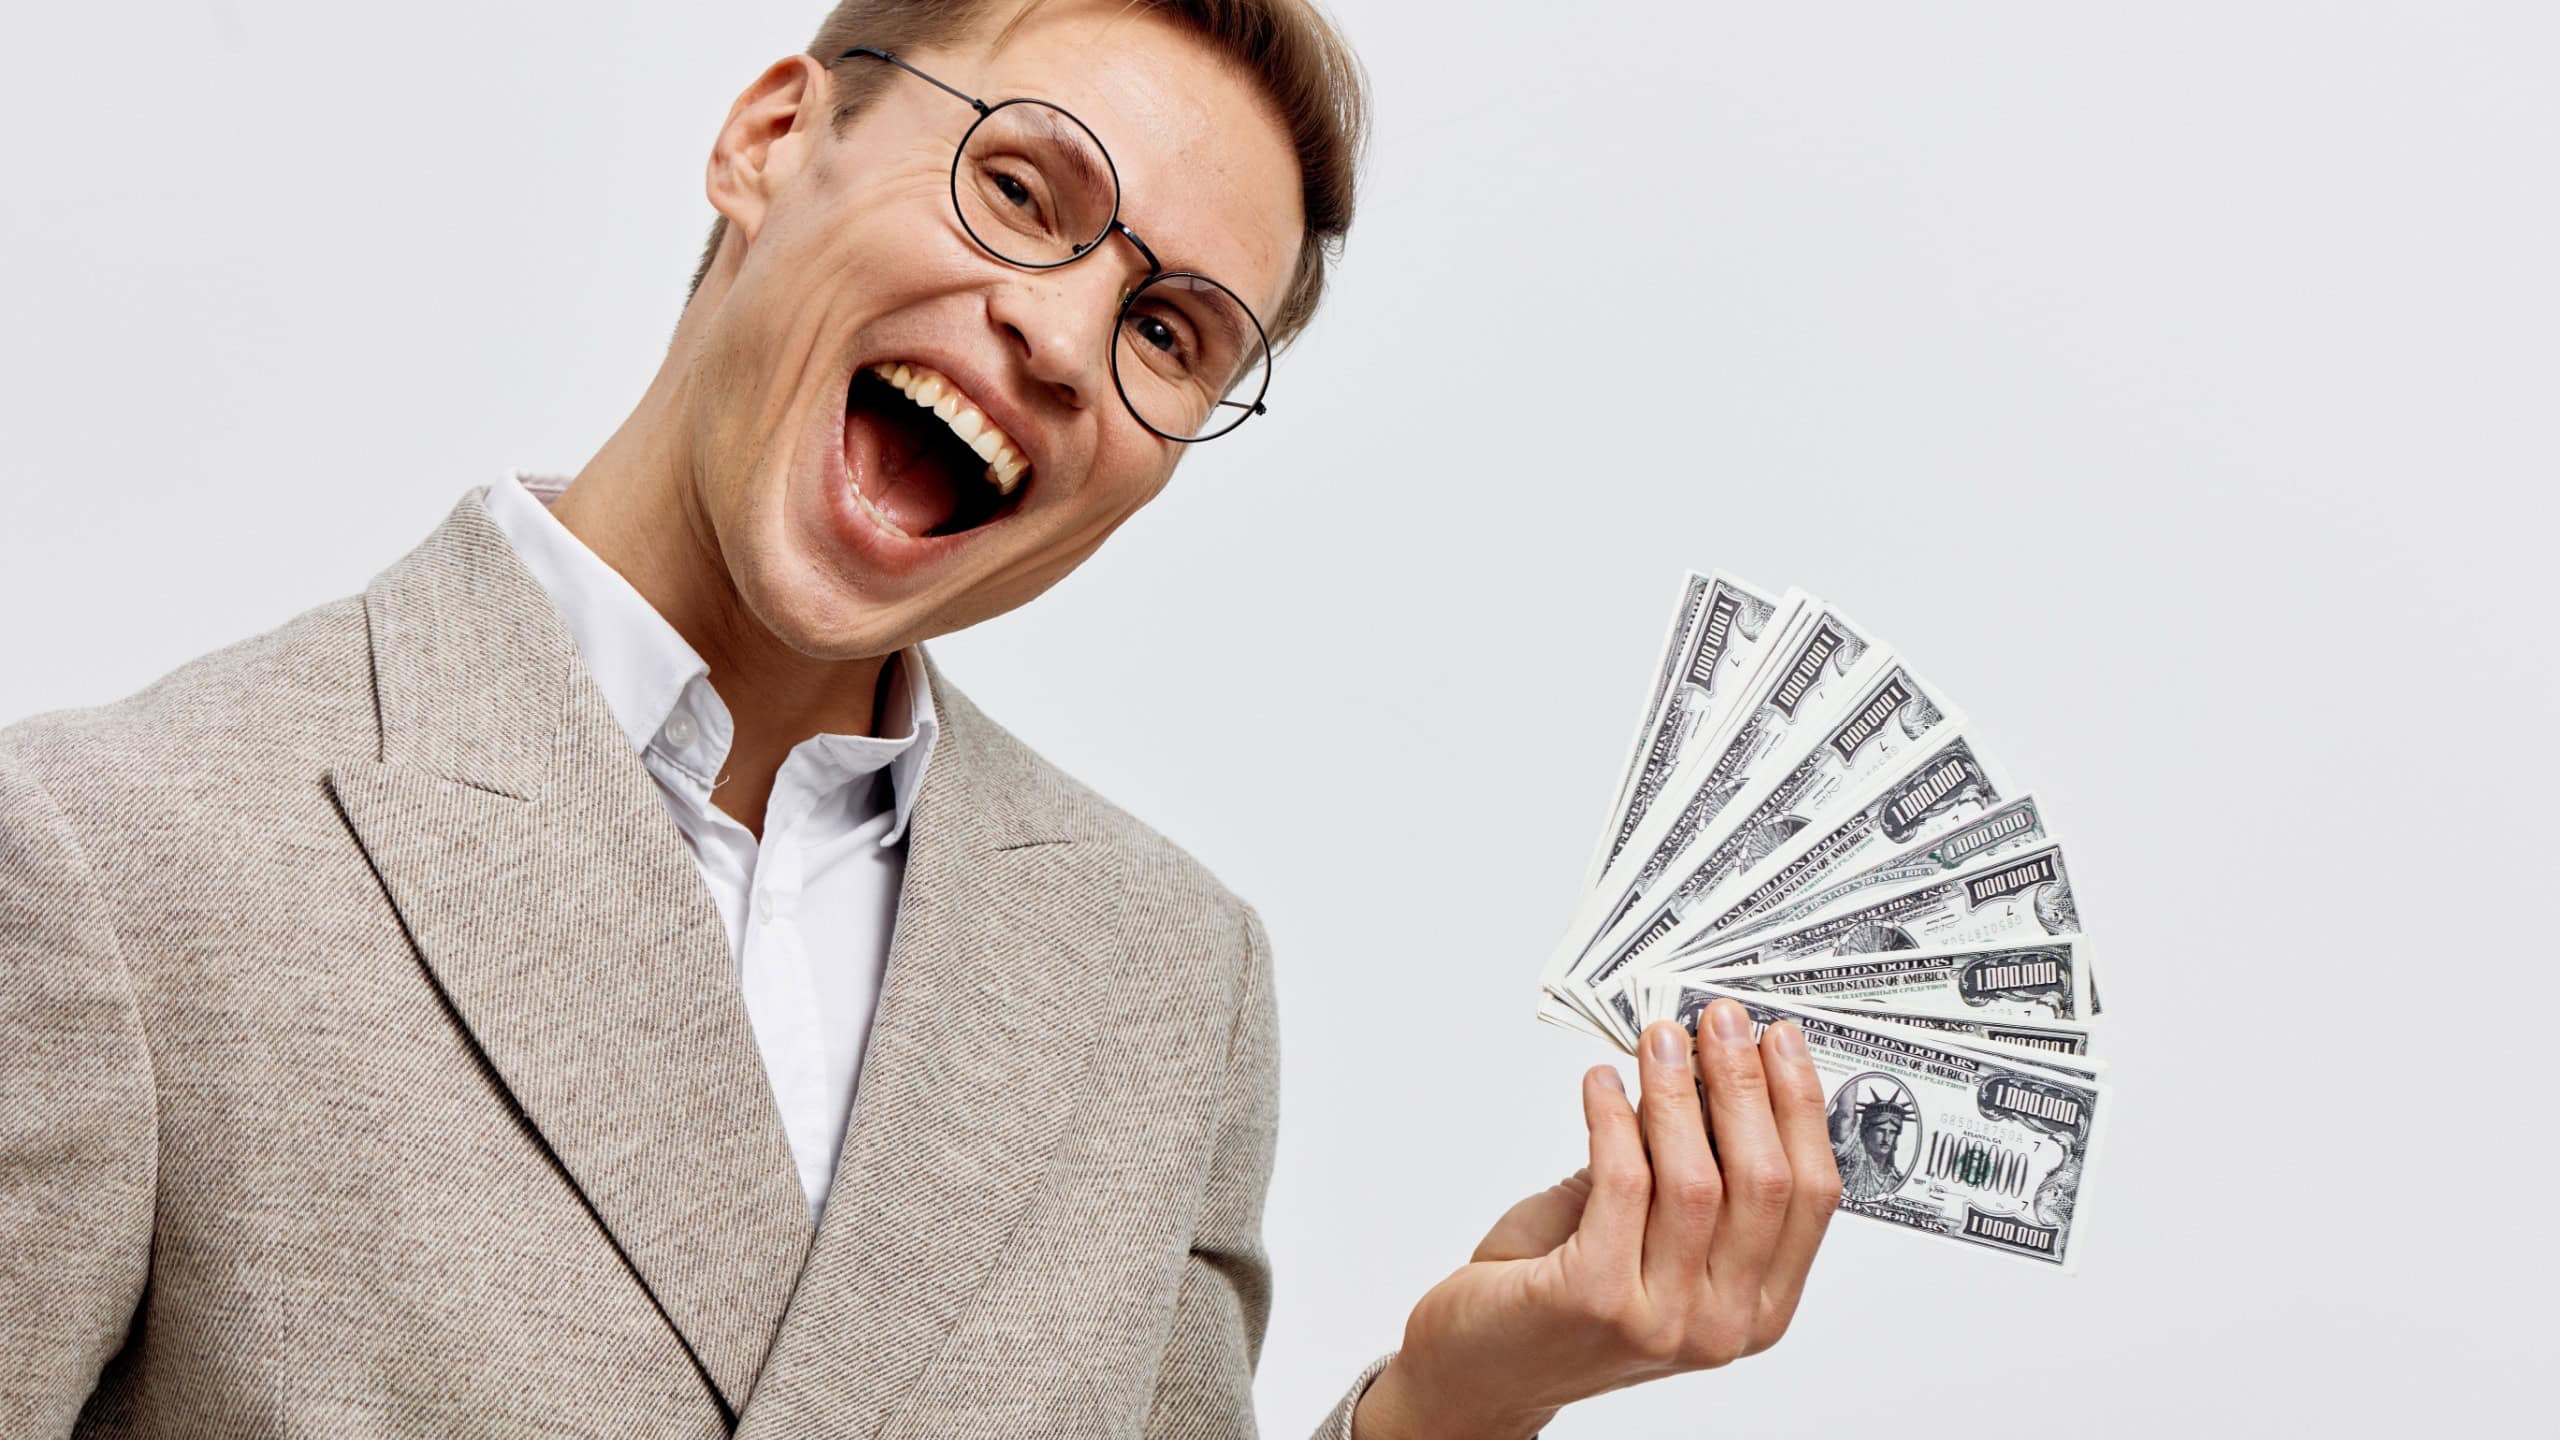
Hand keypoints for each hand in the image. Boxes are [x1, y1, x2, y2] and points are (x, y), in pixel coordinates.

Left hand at [1351, 1001, 1842, 1439]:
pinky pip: (1621, 1183)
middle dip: (1746, 1084)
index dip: (1800, 1108)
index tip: (1780, 1039)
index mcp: (1758, 1308)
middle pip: (1763, 1181)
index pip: (1812, 1197)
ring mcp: (1663, 1320)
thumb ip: (1685, 1167)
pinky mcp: (1595, 1299)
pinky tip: (1600, 1083)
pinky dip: (1612, 1119)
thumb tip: (1710, 1064)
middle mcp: (1723, 1324)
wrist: (1480, 1368)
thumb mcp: (1648, 1234)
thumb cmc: (1561, 1296)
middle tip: (1722, 1020)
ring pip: (1695, 1179)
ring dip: (1677, 1091)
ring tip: (1659, 1038)